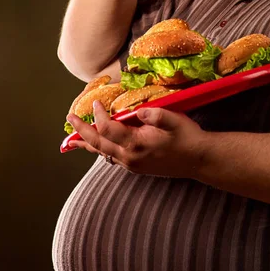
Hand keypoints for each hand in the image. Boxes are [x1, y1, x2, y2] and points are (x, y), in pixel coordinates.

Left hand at [67, 101, 207, 177]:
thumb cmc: (188, 138)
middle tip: (69, 119)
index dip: (98, 115)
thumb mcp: (174, 120)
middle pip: (97, 144)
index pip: (107, 128)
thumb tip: (138, 110)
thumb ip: (155, 114)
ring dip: (88, 144)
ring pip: (102, 154)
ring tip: (75, 139)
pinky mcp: (137, 167)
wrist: (199, 160)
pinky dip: (101, 150)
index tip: (96, 103)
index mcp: (136, 144)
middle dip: (81, 132)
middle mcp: (129, 157)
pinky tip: (101, 146)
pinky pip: (112, 158)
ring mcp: (132, 165)